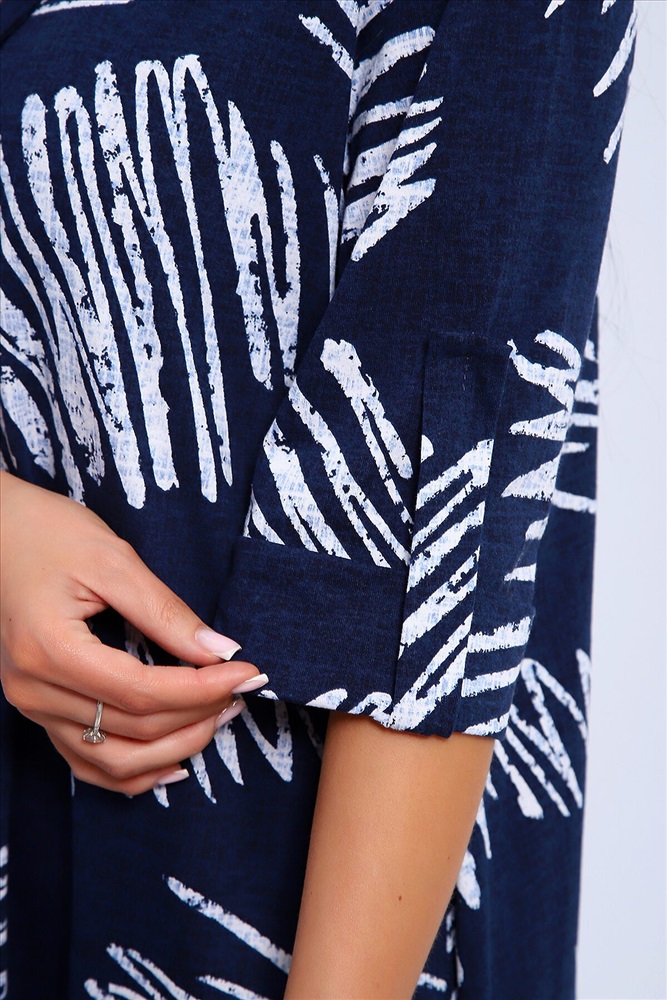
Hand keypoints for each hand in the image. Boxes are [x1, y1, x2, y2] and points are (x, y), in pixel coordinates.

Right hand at [0, 472, 264, 794]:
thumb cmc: (49, 534)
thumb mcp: (113, 560)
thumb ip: (166, 612)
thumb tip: (222, 651)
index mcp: (50, 650)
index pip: (142, 691)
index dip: (203, 688)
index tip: (248, 672)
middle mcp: (34, 690)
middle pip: (133, 729)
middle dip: (199, 715)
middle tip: (242, 689)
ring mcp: (31, 706)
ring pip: (113, 759)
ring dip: (174, 748)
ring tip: (219, 717)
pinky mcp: (38, 709)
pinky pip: (87, 760)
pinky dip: (134, 771)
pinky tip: (174, 761)